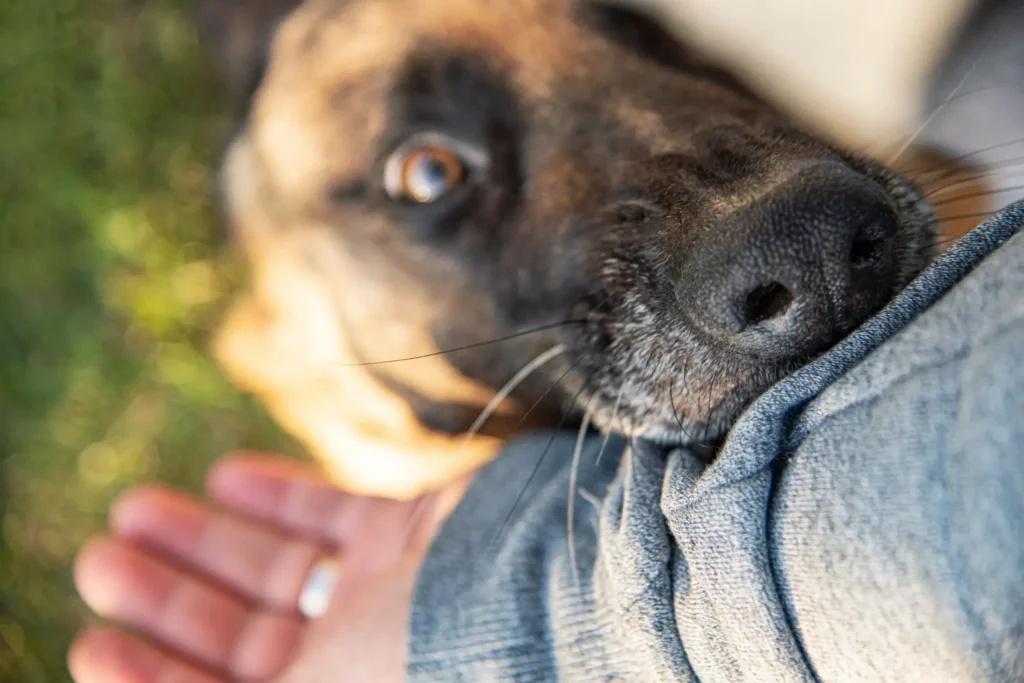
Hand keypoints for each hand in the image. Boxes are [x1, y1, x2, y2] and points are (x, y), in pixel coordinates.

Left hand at [69, 452, 468, 681]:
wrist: (545, 594)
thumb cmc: (426, 666)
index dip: (154, 678)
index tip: (91, 641)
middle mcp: (357, 663)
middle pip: (243, 632)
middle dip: (168, 598)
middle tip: (99, 556)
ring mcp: (387, 595)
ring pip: (279, 567)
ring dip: (206, 540)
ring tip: (132, 507)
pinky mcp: (413, 534)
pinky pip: (332, 513)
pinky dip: (279, 493)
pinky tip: (224, 476)